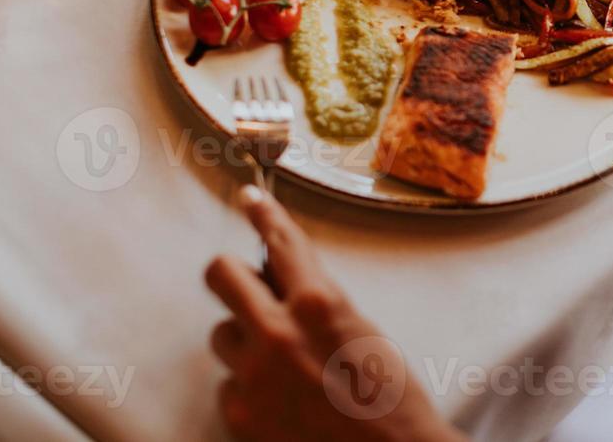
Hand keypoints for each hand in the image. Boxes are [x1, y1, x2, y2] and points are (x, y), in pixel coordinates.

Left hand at [205, 186, 461, 441]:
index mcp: (319, 303)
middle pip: (221, 275)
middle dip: (234, 275)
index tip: (250, 198)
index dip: (263, 213)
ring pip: (223, 334)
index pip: (281, 242)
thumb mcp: (364, 330)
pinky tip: (283, 402)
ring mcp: (251, 376)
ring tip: (285, 364)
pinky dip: (248, 387)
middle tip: (253, 288)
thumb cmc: (391, 398)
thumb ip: (320, 301)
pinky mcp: (238, 415)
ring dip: (245, 340)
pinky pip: (228, 384)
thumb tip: (287, 277)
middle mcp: (277, 332)